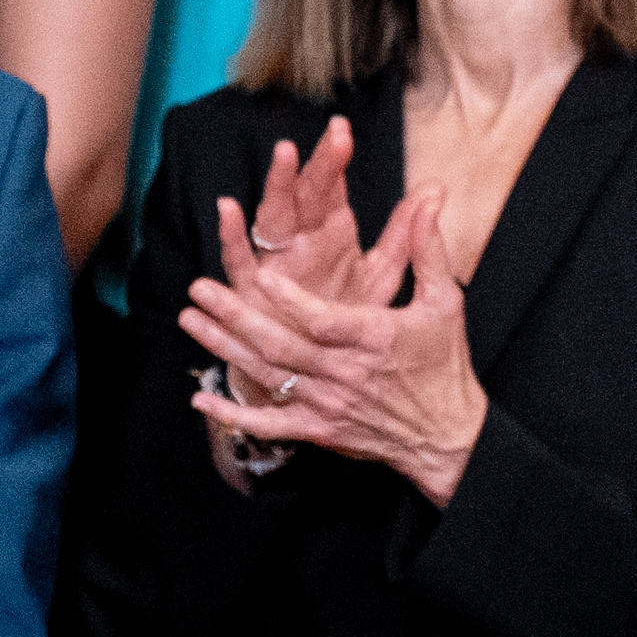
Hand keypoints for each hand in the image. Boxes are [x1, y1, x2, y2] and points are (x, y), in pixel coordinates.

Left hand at [180, 187, 488, 503]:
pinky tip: (202, 399)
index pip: (323, 320)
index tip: (260, 275)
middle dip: (236, 316)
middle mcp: (345, 373)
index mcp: (374, 338)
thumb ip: (428, 251)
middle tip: (200, 288)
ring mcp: (328, 405)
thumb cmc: (443, 363)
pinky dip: (234, 414)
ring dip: (224, 348)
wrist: (445, 435)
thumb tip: (428, 201)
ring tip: (191, 319)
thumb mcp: (444, 302)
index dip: (290, 301)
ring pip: (268, 376)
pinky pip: (270, 425)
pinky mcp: (319, 430)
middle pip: (282, 345)